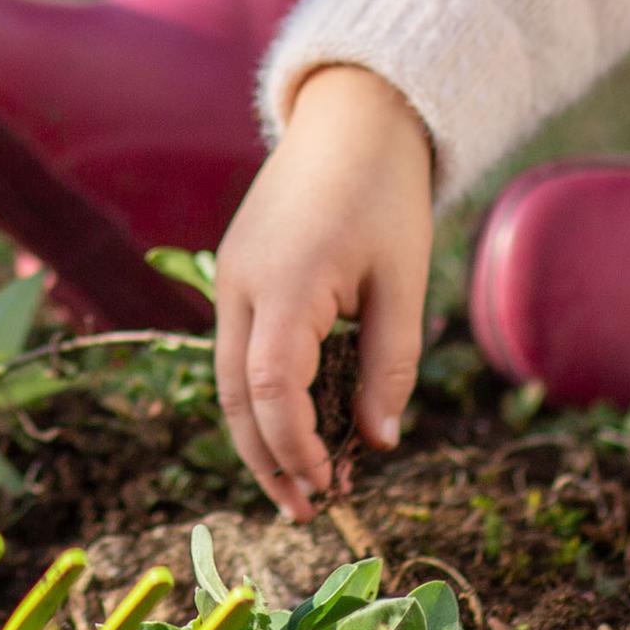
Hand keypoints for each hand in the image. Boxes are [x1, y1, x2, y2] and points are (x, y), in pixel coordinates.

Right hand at [211, 62, 436, 519]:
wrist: (351, 118)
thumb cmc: (386, 195)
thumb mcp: (404, 282)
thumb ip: (390, 364)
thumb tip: (378, 442)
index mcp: (284, 285)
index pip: (269, 391)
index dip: (295, 448)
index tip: (330, 488)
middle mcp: (240, 285)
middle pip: (232, 396)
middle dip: (265, 460)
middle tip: (305, 511)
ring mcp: (230, 277)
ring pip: (226, 378)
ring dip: (256, 435)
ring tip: (298, 482)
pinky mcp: (237, 272)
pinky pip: (236, 349)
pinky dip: (257, 397)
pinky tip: (295, 422)